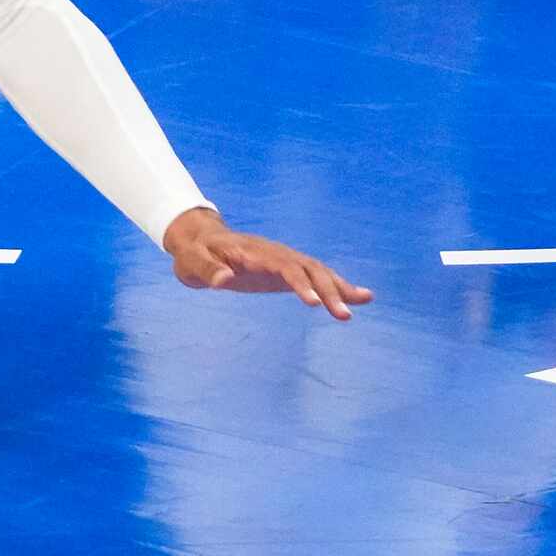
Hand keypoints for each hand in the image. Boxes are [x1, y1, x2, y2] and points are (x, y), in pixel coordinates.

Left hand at [164, 208, 373, 320]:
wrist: (197, 240)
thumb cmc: (193, 253)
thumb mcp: (191, 262)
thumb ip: (206, 270)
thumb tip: (223, 281)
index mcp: (251, 252)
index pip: (281, 265)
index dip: (298, 282)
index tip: (314, 302)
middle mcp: (272, 252)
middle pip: (306, 267)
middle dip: (327, 289)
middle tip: (344, 315)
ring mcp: (281, 259)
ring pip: (316, 269)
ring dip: (338, 286)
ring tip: (365, 301)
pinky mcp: (285, 270)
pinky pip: (315, 276)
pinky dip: (337, 285)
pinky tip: (361, 297)